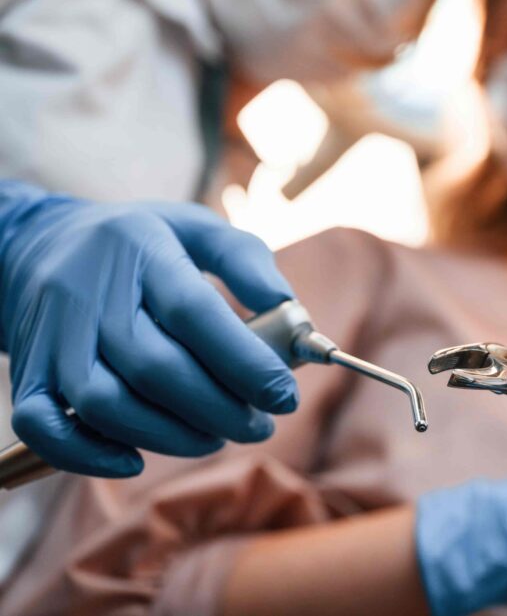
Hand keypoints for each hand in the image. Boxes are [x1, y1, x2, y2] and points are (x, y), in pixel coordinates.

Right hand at [0, 184, 298, 476]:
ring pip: (105, 404)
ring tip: (214, 438)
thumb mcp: (196, 230)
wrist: (38, 245)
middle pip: (154, 367)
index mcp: (142, 249)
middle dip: (219, 410)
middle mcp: (90, 292)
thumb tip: (292, 314)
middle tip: (259, 426)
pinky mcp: (29, 373)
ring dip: (170, 437)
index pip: (195, 313)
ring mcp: (53, 337)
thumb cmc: (140, 245)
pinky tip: (134, 460)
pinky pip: (42, 426)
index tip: (285, 396)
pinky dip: (88, 455)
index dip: (246, 363)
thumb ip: (247, 264)